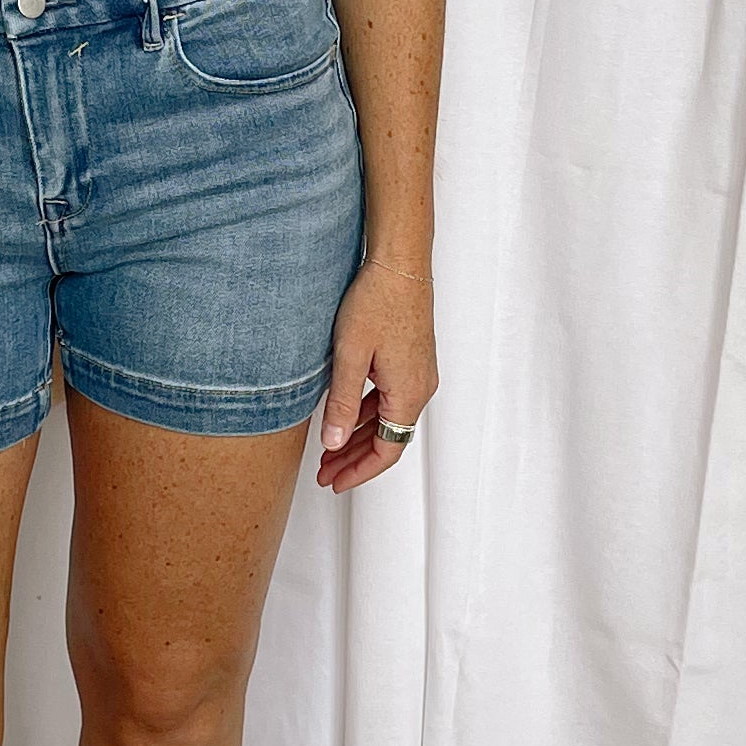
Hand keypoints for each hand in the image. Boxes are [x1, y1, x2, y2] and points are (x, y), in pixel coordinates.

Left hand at [316, 257, 435, 491]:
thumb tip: (335, 444)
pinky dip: (369, 413)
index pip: (387, 450)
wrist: (399, 264)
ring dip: (360, 436)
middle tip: (325, 471)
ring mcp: (419, 373)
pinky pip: (391, 398)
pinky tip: (347, 414)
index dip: (359, 471)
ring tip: (330, 448)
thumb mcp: (351, 356)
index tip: (334, 482)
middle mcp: (420, 388)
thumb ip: (343, 404)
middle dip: (355, 458)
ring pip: (389, 419)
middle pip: (389, 438)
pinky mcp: (412, 359)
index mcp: (408, 394)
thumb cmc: (377, 302)